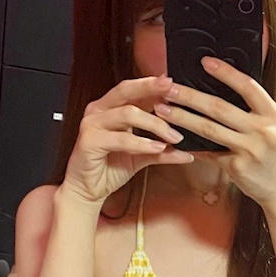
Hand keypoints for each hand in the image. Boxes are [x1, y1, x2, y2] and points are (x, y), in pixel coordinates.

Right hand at [61, 75, 192, 205]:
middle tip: (172, 89)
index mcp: (112, 108)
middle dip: (151, 88)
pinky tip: (157, 148)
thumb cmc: (109, 169)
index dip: (154, 86)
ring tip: (173, 136)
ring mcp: (92, 123)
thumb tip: (187, 152)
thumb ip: (162, 151)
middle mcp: (100, 110)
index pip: (134, 90)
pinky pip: (120, 138)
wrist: (87, 191)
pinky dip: (141, 143)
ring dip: (154, 124)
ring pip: (128, 113)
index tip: (175, 85)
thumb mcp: (142, 157)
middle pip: (127, 90)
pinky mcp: (89, 140)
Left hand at [153, 57, 275, 207]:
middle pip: (220, 107)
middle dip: (190, 96)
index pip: (248, 86)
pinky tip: (177, 139)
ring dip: (182, 118)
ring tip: (163, 110)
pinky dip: (192, 146)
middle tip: (170, 88)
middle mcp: (263, 130)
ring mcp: (250, 150)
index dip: (226, 73)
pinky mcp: (237, 168)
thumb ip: (257, 113)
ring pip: (209, 129)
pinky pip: (209, 153)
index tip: (206, 62)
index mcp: (274, 115)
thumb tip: (227, 94)